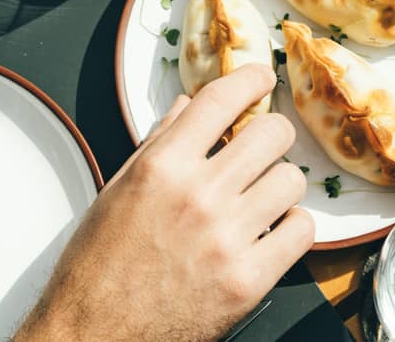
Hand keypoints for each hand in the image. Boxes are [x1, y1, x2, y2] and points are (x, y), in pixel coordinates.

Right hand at [14, 65, 312, 341]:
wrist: (92, 336)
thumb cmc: (98, 268)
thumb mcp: (117, 192)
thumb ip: (159, 144)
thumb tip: (190, 106)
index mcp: (161, 168)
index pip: (221, 99)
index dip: (251, 79)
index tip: (261, 78)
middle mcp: (197, 197)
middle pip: (273, 133)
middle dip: (271, 137)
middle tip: (261, 150)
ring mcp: (226, 239)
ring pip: (293, 180)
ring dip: (281, 186)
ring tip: (260, 200)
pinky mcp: (248, 280)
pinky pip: (302, 231)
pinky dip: (292, 229)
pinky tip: (271, 233)